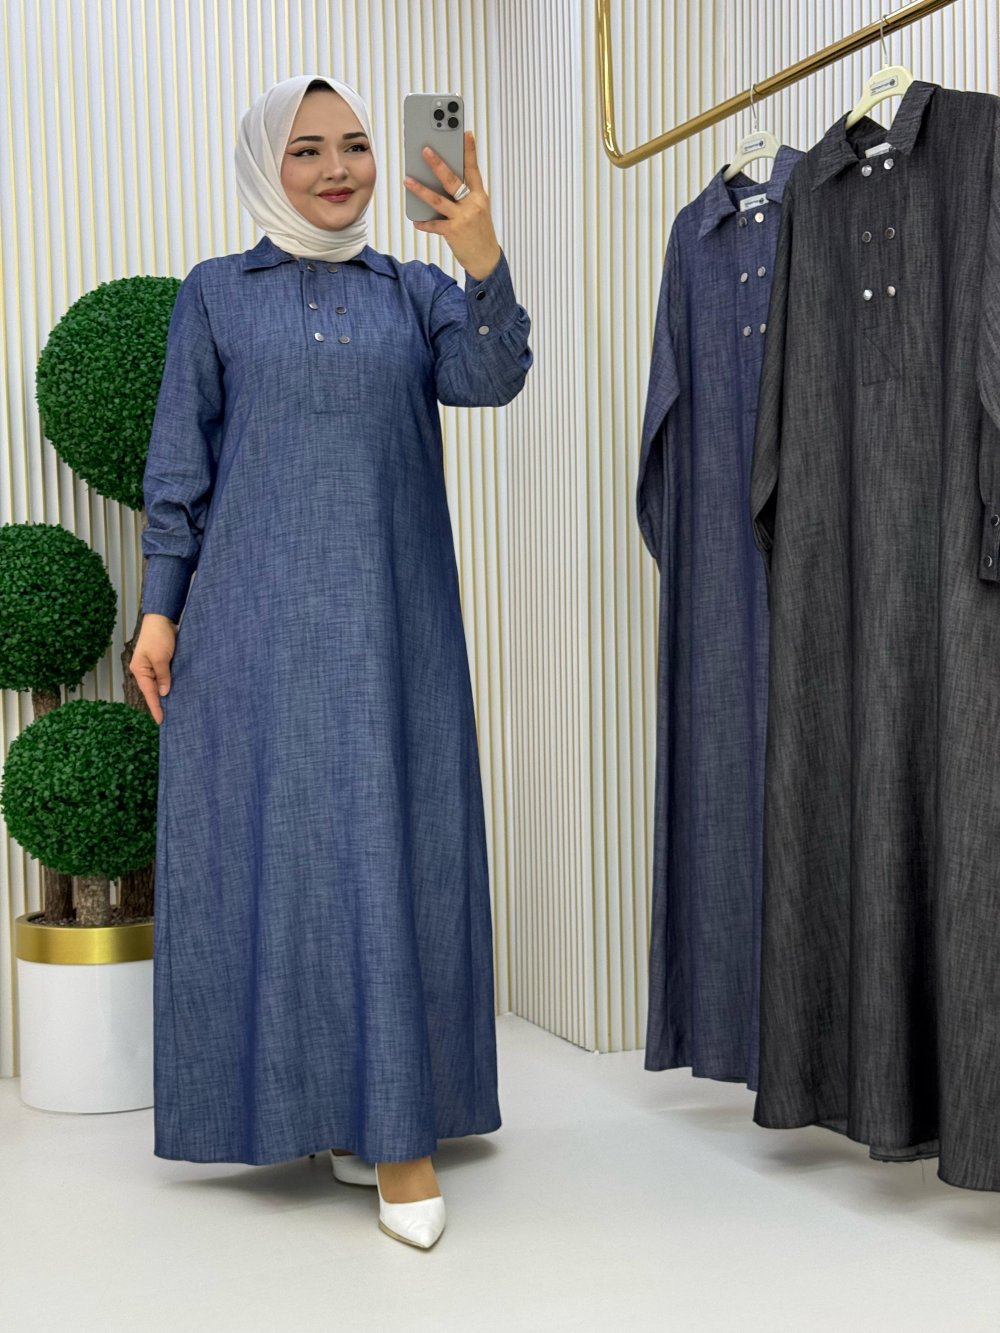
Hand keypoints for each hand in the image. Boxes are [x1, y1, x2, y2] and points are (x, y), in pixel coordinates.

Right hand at [130, 614, 176, 724]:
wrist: (161, 618)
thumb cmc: (158, 636)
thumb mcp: (161, 657)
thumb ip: (163, 676)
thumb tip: (165, 692)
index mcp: (140, 670)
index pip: (149, 693)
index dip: (155, 707)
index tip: (161, 720)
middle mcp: (144, 670)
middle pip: (152, 691)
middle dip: (160, 704)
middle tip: (169, 718)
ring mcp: (151, 666)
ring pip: (158, 684)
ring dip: (165, 694)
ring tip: (174, 708)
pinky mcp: (160, 662)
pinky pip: (164, 676)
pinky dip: (169, 684)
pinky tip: (176, 690)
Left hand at [404, 130, 501, 280]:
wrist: (486, 259)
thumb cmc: (479, 232)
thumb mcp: (478, 210)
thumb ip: (465, 195)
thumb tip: (442, 182)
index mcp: (480, 196)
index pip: (474, 169)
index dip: (470, 151)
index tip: (466, 133)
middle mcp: (472, 205)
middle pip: (453, 180)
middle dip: (438, 164)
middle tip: (425, 150)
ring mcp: (462, 218)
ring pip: (438, 200)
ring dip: (421, 190)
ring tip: (407, 180)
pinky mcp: (453, 232)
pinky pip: (434, 225)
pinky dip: (424, 223)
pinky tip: (416, 220)